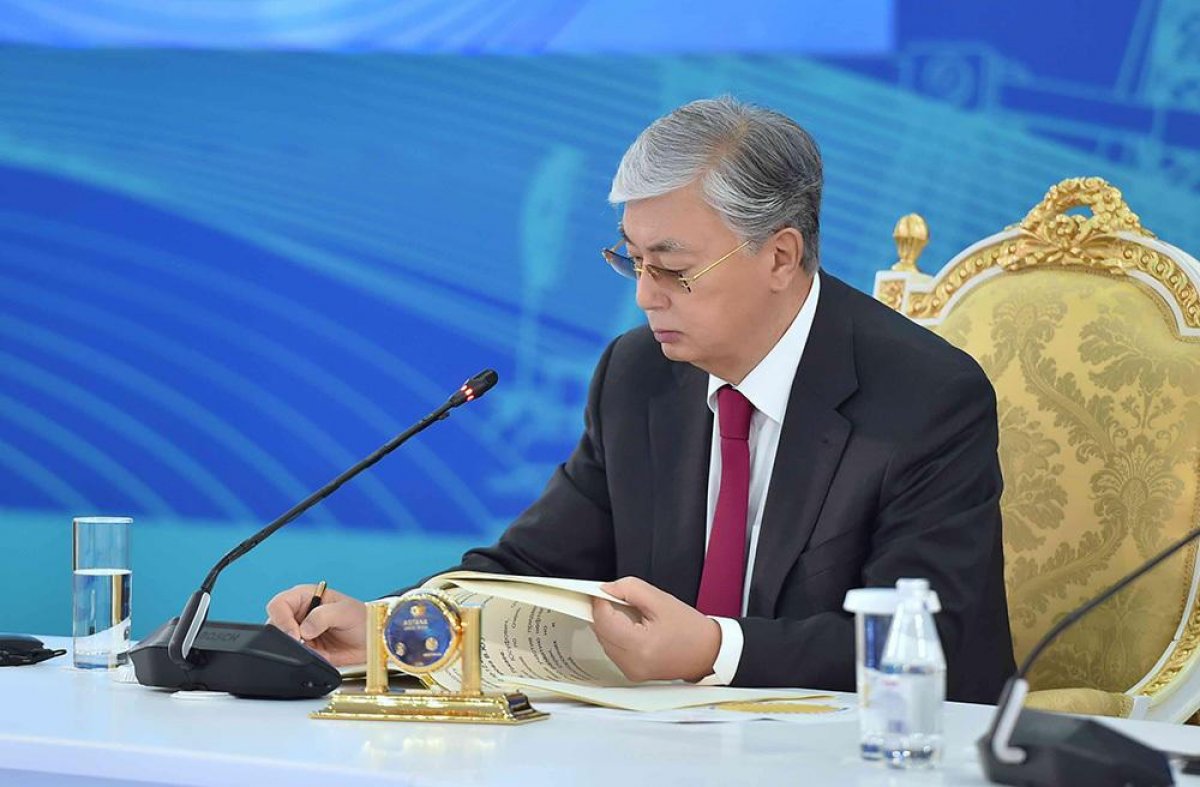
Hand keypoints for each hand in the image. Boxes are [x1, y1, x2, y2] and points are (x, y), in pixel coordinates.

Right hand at [265, 584, 366, 666]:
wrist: (373, 640)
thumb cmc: (362, 618)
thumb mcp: (346, 611)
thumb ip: (323, 616)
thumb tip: (304, 629)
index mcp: (305, 596)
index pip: (279, 604)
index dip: (282, 619)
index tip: (294, 633)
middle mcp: (298, 614)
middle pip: (274, 625)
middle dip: (286, 636)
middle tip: (303, 643)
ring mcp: (300, 633)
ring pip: (280, 643)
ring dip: (294, 648)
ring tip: (315, 648)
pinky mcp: (304, 650)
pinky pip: (294, 657)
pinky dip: (302, 659)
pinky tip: (319, 655)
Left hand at [591, 576, 721, 682]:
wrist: (708, 652)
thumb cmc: (690, 629)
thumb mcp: (660, 599)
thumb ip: (629, 589)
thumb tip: (606, 589)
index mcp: (640, 645)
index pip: (603, 620)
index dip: (601, 601)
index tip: (606, 591)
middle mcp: (632, 663)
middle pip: (600, 631)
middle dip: (606, 612)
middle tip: (622, 601)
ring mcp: (630, 671)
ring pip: (604, 641)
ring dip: (611, 624)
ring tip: (634, 617)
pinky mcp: (631, 673)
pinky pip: (613, 650)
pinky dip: (617, 636)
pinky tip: (635, 629)